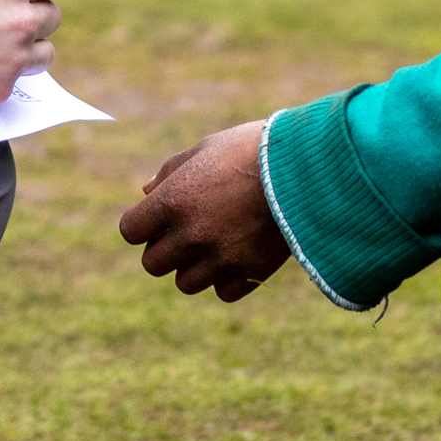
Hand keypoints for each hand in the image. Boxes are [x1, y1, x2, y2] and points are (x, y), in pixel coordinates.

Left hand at [118, 121, 291, 301]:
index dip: (141, 225)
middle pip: (153, 264)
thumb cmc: (254, 148)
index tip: (156, 219)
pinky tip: (238, 255)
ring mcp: (222, 257)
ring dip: (193, 267)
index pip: (130, 231)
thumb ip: (171, 173)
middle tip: (186, 232)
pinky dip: (226, 279)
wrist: (309, 166)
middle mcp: (192, 234)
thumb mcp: (206, 149)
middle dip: (164, 249)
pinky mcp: (252, 272)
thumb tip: (146, 194)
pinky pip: (223, 291)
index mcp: (174, 200)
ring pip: (185, 283)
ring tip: (214, 244)